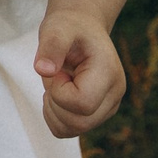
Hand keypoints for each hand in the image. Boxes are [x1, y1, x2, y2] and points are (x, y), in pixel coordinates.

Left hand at [34, 7, 125, 138]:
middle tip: (55, 76)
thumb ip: (51, 46)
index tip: (57, 70)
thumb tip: (43, 70)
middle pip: (79, 123)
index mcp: (110, 74)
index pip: (82, 103)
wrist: (81, 28)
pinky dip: (55, 117)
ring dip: (54, 109)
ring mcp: (107, 108)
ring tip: (58, 82)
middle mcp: (114, 95)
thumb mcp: (57, 27)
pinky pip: (68, 131)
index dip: (59, 90)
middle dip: (55, 102)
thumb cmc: (69, 27)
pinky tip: (58, 93)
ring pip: (72, 130)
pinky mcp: (95, 115)